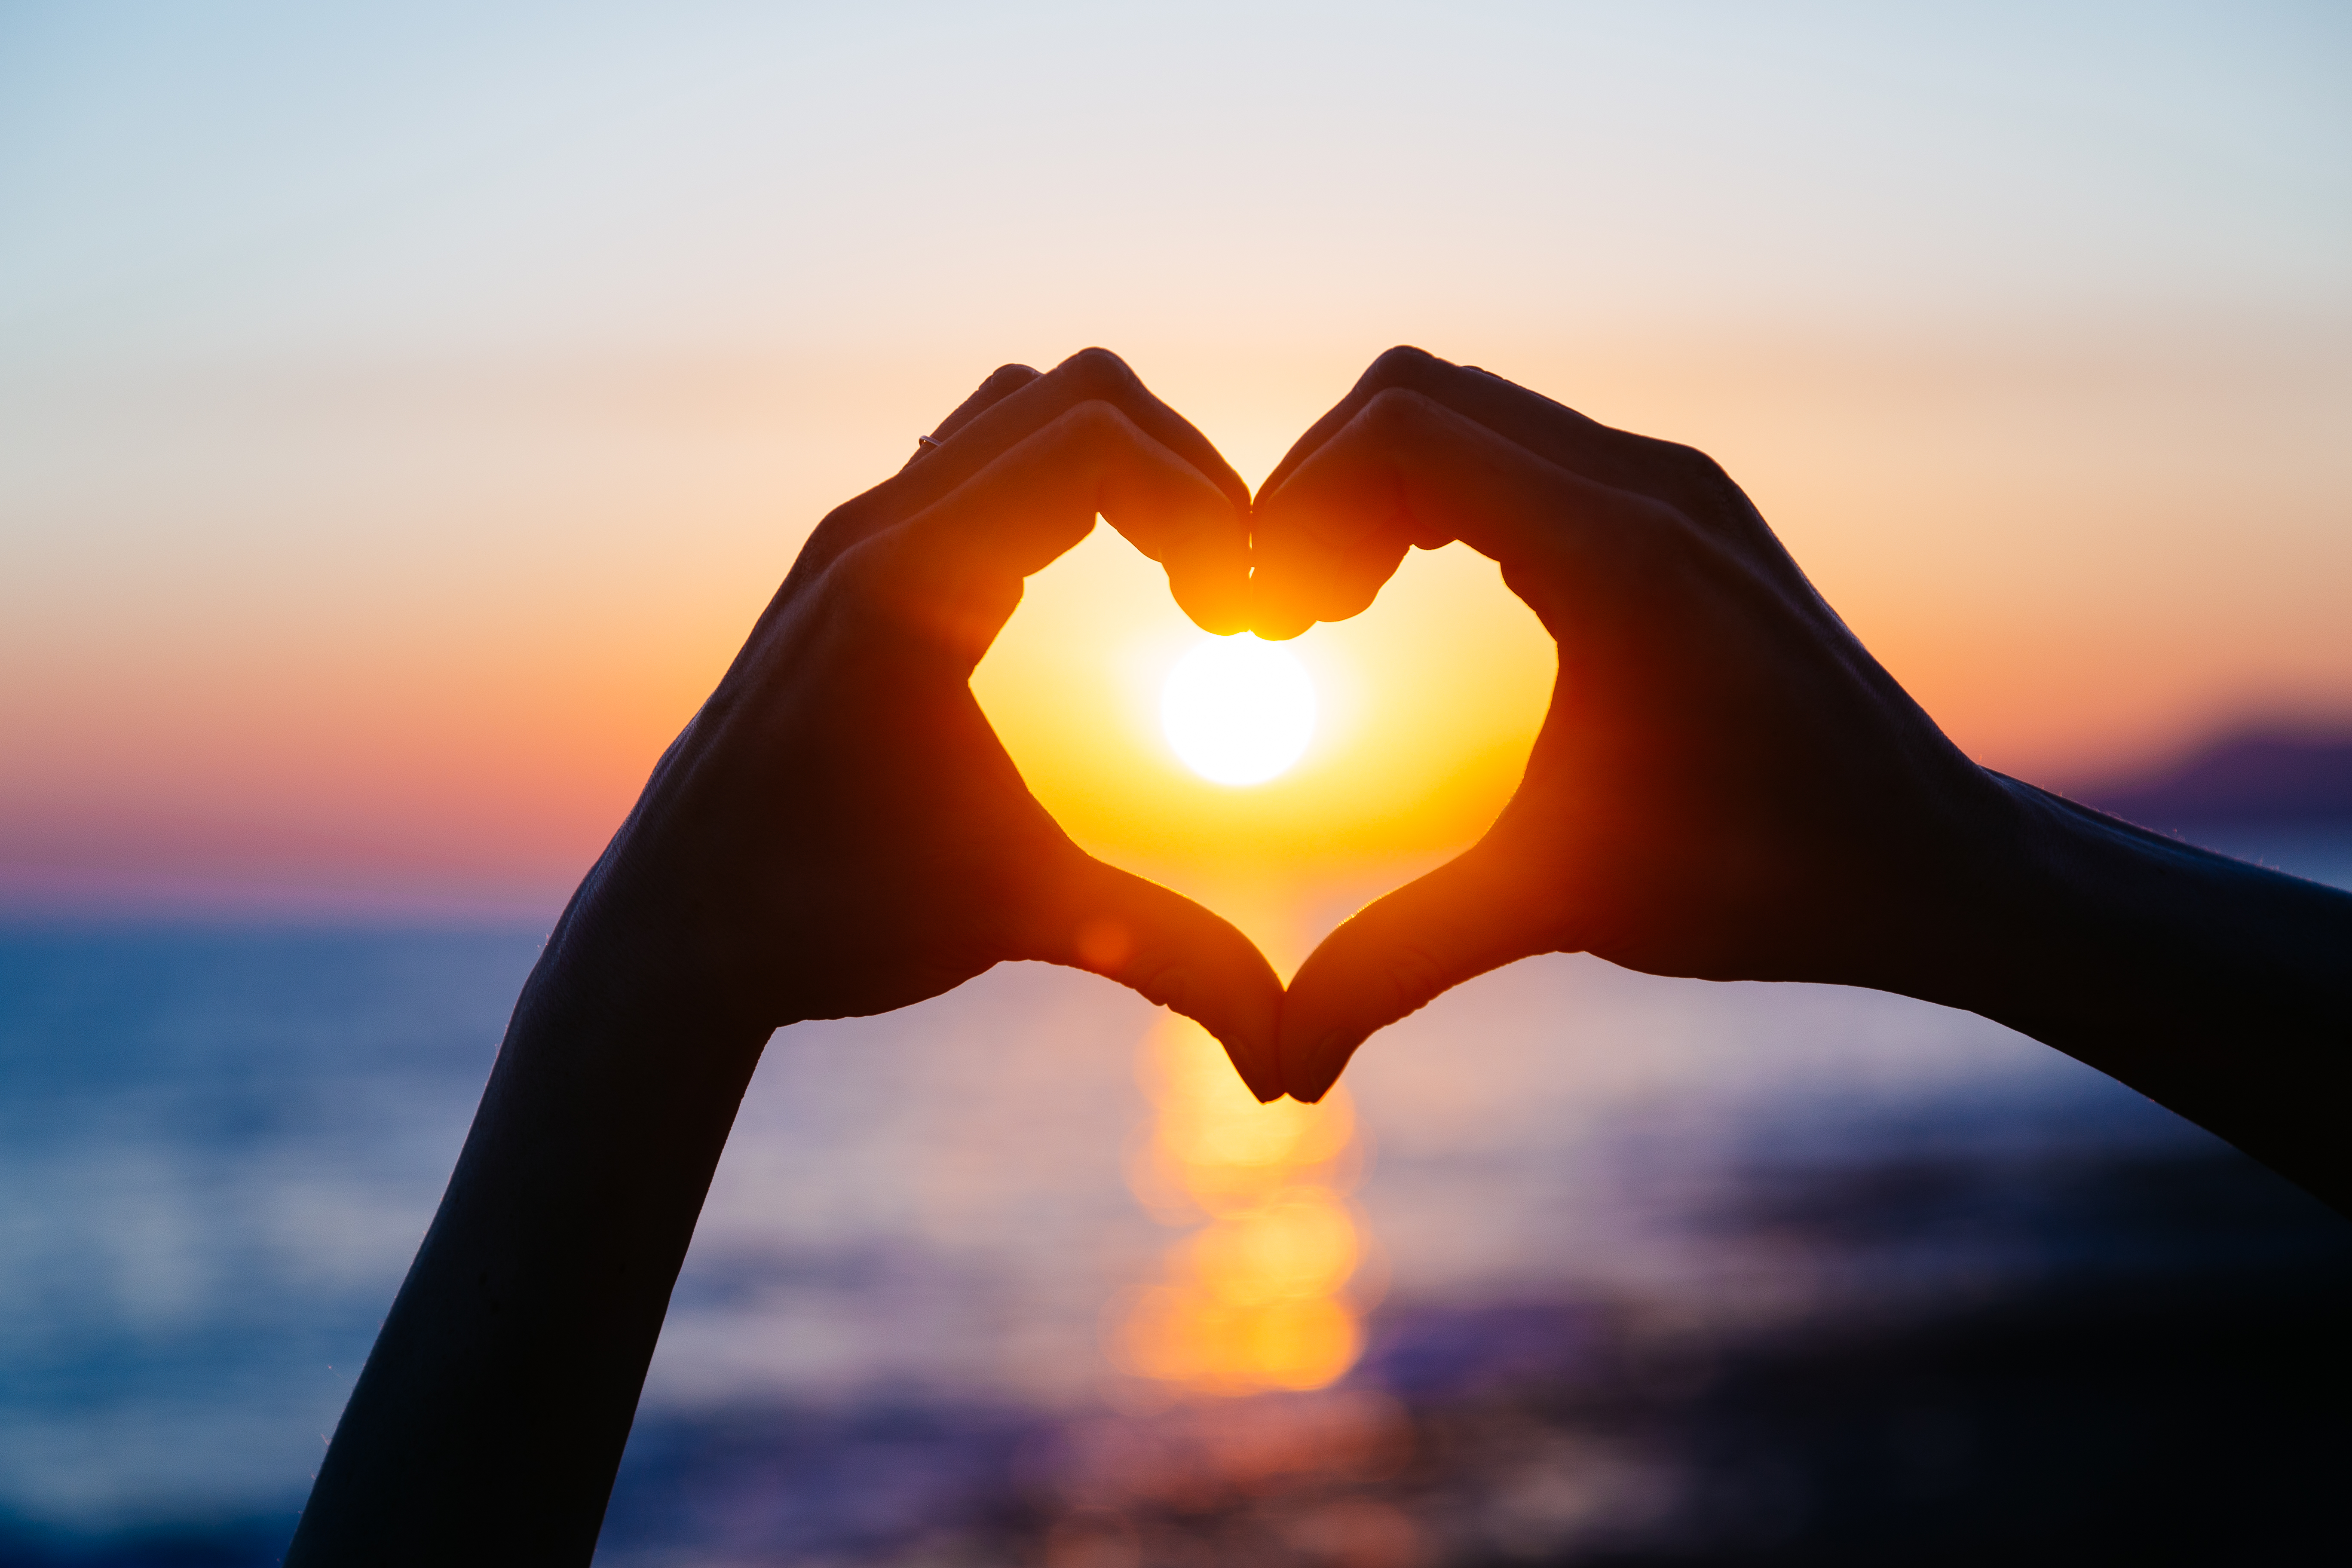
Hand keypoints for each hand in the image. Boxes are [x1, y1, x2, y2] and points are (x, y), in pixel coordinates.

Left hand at [560, 347, 1284, 1093]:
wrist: (671, 934)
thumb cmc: (827, 923)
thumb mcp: (1015, 916)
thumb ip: (1168, 961)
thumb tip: (1290, 1062)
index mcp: (907, 589)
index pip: (1092, 445)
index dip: (1206, 505)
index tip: (1241, 619)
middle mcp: (872, 530)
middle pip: (1074, 393)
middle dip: (1186, 470)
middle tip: (1229, 595)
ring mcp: (855, 532)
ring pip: (1024, 408)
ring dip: (1129, 466)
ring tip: (1185, 580)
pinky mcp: (856, 557)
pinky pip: (984, 455)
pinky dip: (1070, 483)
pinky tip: (1110, 584)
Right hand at [1250, 347, 2012, 1100]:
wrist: (1941, 863)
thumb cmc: (1773, 883)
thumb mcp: (1564, 905)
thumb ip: (1403, 962)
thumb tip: (1279, 1070)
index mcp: (1621, 557)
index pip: (1402, 433)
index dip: (1292, 512)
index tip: (1266, 633)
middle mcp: (1652, 485)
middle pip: (1414, 393)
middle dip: (1314, 492)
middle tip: (1286, 626)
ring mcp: (1674, 483)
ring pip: (1464, 407)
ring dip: (1373, 488)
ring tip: (1336, 611)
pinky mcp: (1683, 504)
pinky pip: (1519, 443)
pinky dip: (1438, 491)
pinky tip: (1413, 591)